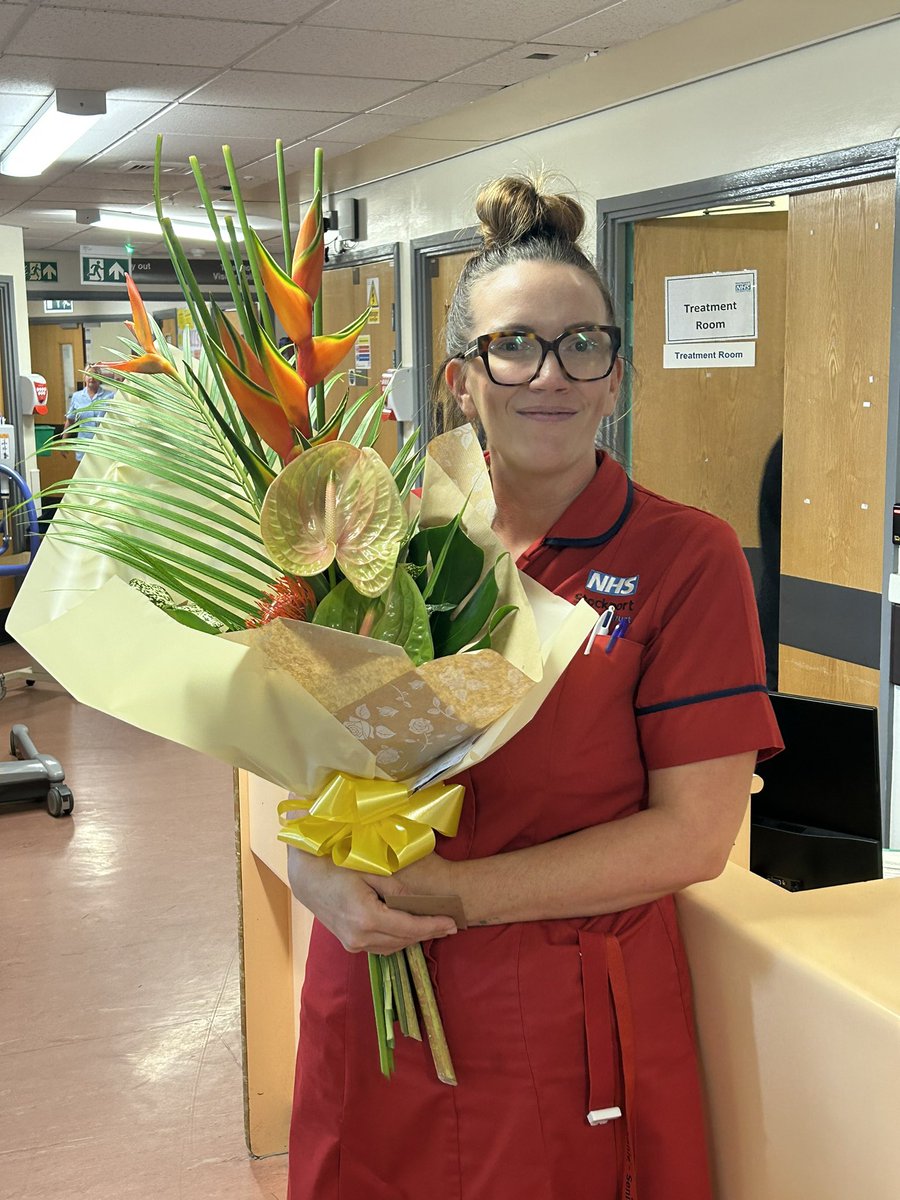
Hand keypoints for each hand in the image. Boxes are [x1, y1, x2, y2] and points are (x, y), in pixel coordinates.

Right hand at [286, 846, 456, 954]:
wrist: (307, 879)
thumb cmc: (336, 867)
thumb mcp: (368, 871)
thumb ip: (395, 887)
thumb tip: (418, 900)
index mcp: (366, 917)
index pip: (409, 927)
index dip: (433, 926)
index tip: (453, 923)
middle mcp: (359, 937)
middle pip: (404, 940)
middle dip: (428, 933)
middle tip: (450, 925)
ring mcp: (353, 944)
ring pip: (393, 947)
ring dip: (414, 938)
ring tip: (435, 928)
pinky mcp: (350, 944)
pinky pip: (381, 947)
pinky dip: (398, 940)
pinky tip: (410, 931)